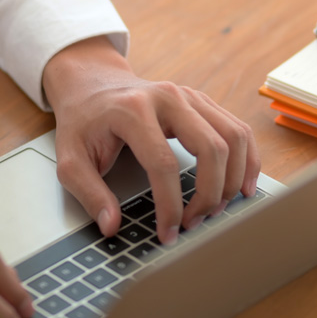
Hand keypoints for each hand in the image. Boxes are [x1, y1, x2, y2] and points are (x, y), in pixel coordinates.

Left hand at [44, 36, 260, 243]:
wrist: (92, 84)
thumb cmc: (83, 122)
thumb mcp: (70, 158)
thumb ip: (89, 193)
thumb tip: (111, 226)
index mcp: (133, 110)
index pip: (164, 164)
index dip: (171, 206)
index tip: (169, 233)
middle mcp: (168, 98)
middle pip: (210, 148)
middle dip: (209, 195)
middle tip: (195, 223)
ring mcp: (190, 96)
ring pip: (233, 137)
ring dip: (233, 180)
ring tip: (218, 210)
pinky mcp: (203, 102)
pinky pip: (238, 130)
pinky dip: (247, 160)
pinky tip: (244, 185)